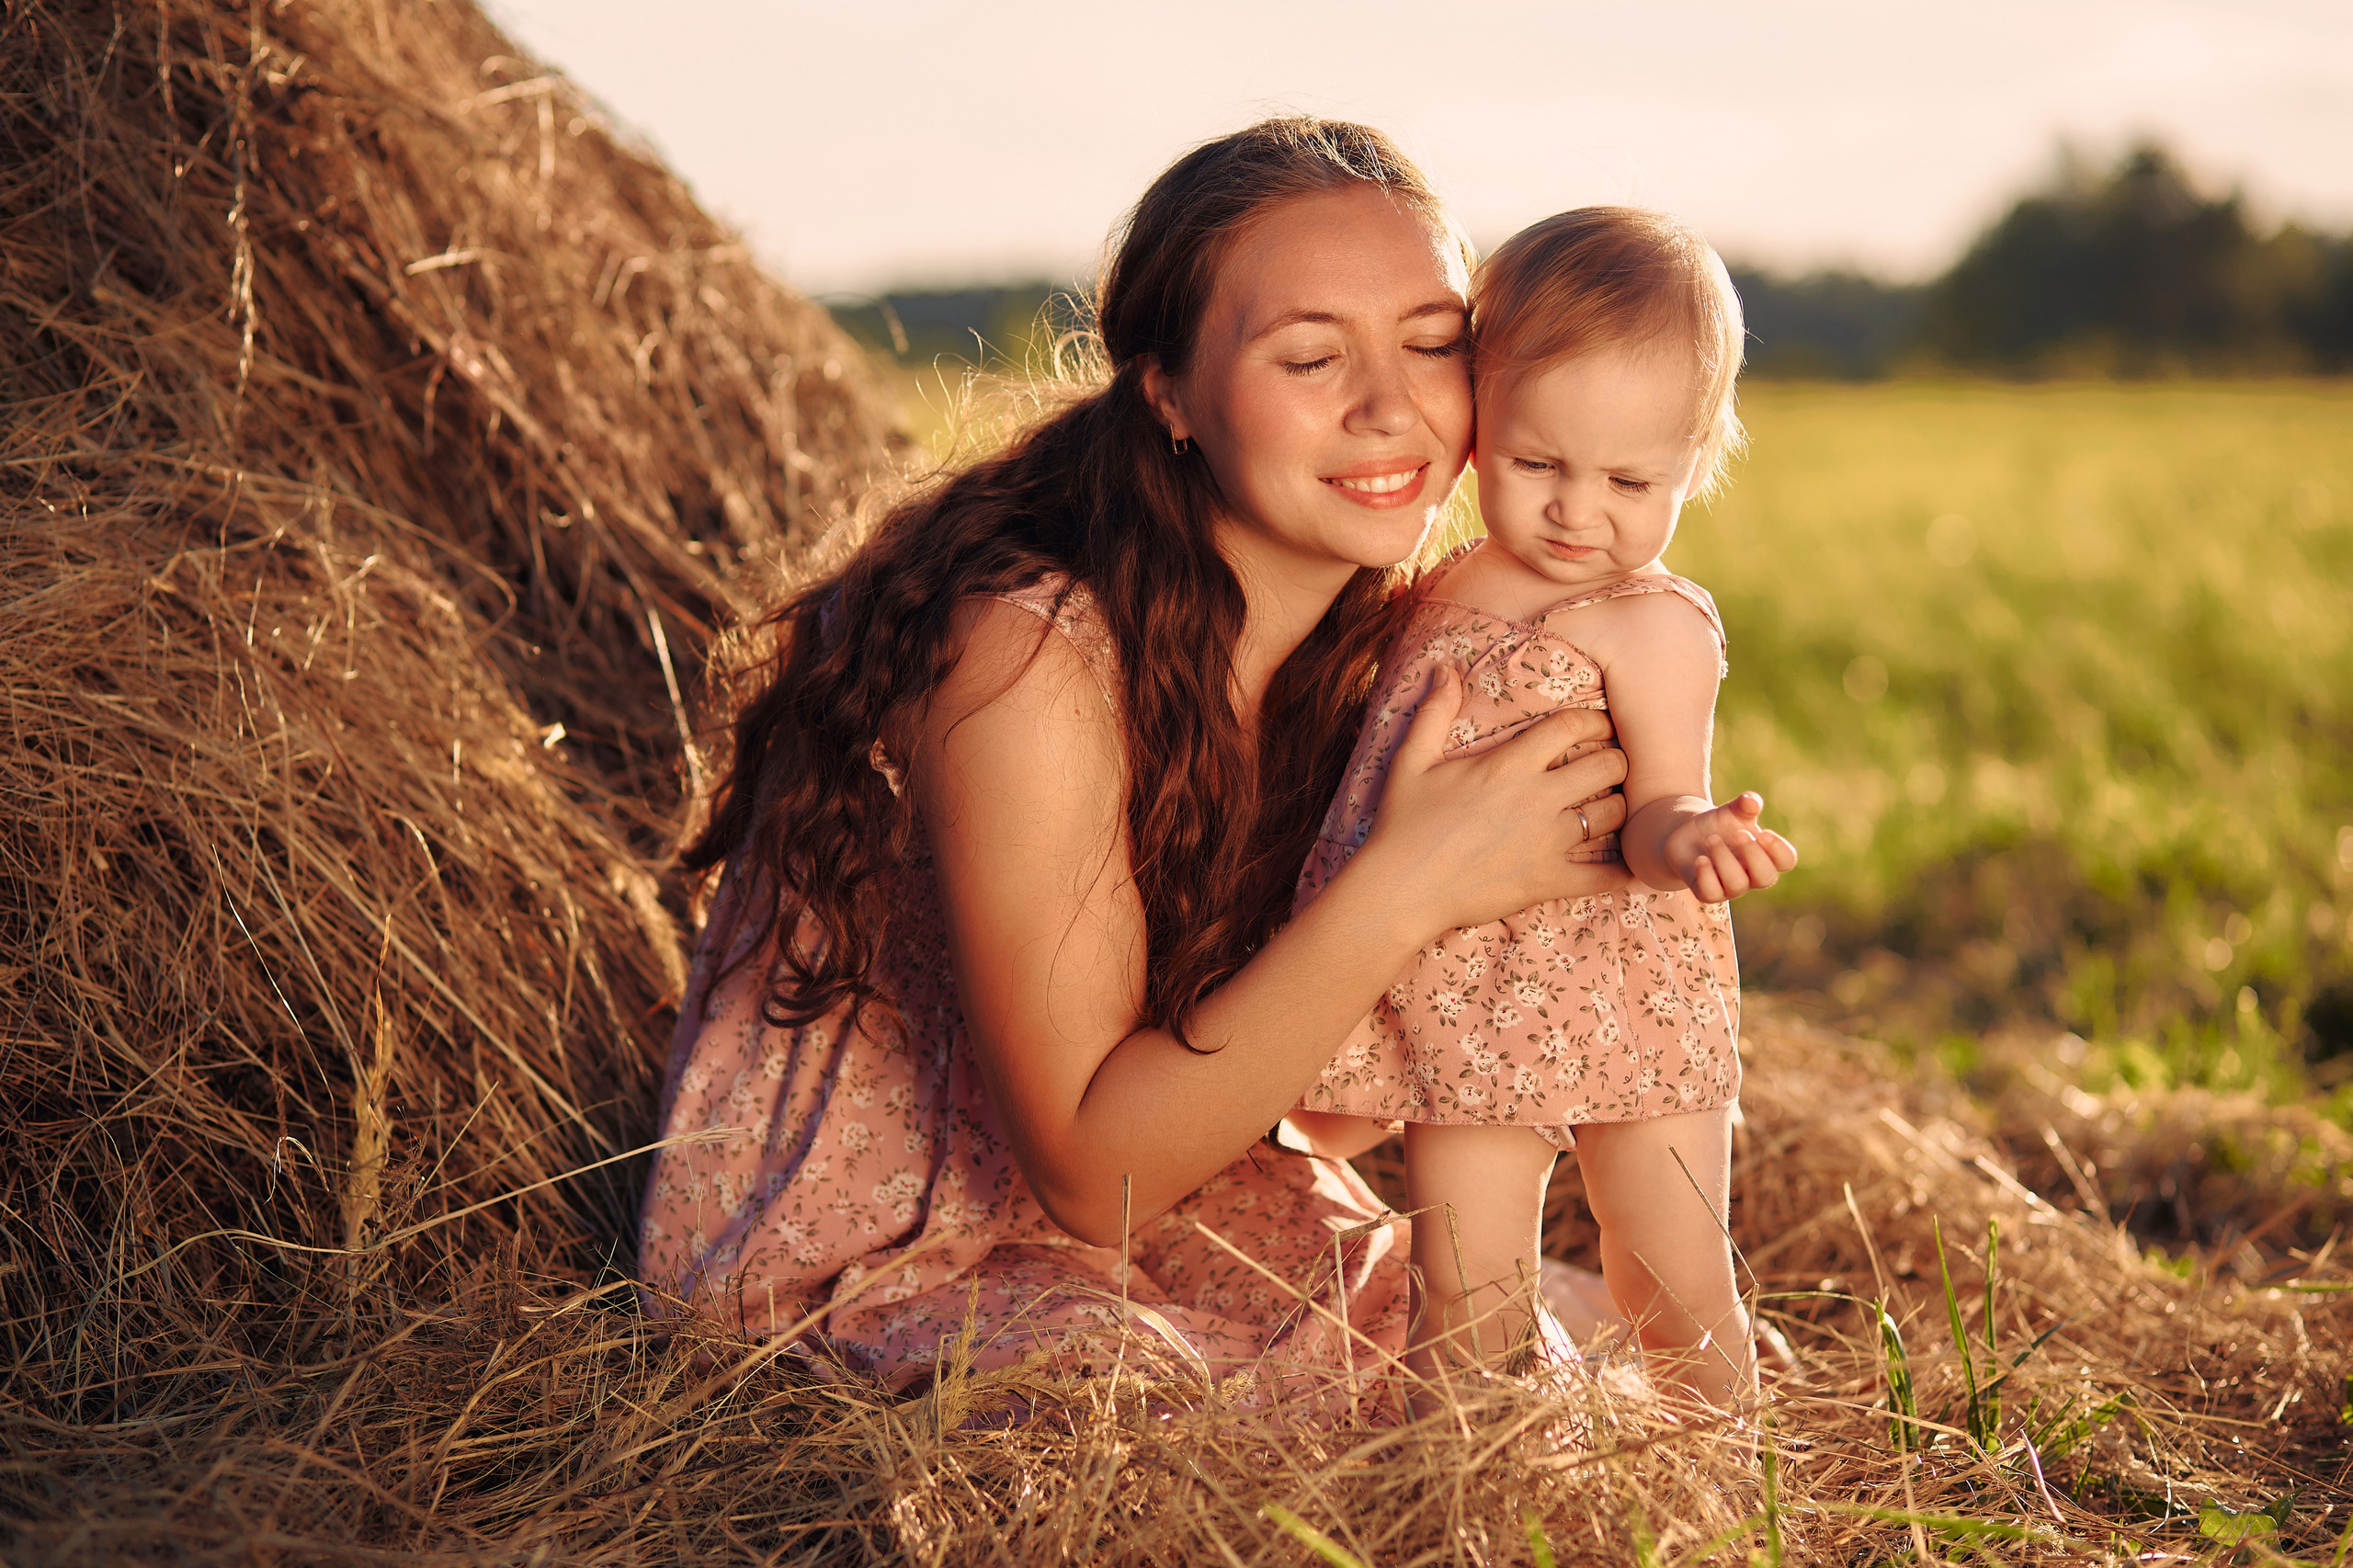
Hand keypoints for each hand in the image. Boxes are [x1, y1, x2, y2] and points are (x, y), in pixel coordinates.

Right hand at [1357, 664, 1630, 933]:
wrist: (1401, 888)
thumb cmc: (1402, 824)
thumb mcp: (1411, 760)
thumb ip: (1434, 712)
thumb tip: (1445, 669)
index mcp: (1509, 764)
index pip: (1572, 727)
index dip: (1595, 721)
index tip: (1600, 726)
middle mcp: (1538, 798)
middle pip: (1607, 767)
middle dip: (1617, 761)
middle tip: (1612, 765)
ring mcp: (1548, 842)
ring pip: (1612, 815)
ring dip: (1618, 808)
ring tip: (1611, 807)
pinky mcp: (1549, 880)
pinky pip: (1603, 876)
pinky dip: (1623, 872)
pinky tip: (1634, 866)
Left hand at [1664, 791, 1797, 902]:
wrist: (1686, 835)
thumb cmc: (1718, 825)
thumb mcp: (1732, 811)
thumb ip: (1745, 805)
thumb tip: (1751, 801)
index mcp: (1766, 855)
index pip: (1786, 861)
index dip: (1779, 849)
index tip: (1763, 833)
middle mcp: (1751, 875)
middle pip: (1766, 878)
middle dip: (1753, 855)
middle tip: (1738, 834)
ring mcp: (1730, 887)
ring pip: (1737, 884)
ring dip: (1724, 859)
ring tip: (1711, 839)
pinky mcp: (1707, 892)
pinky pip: (1711, 894)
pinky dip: (1706, 875)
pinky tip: (1700, 859)